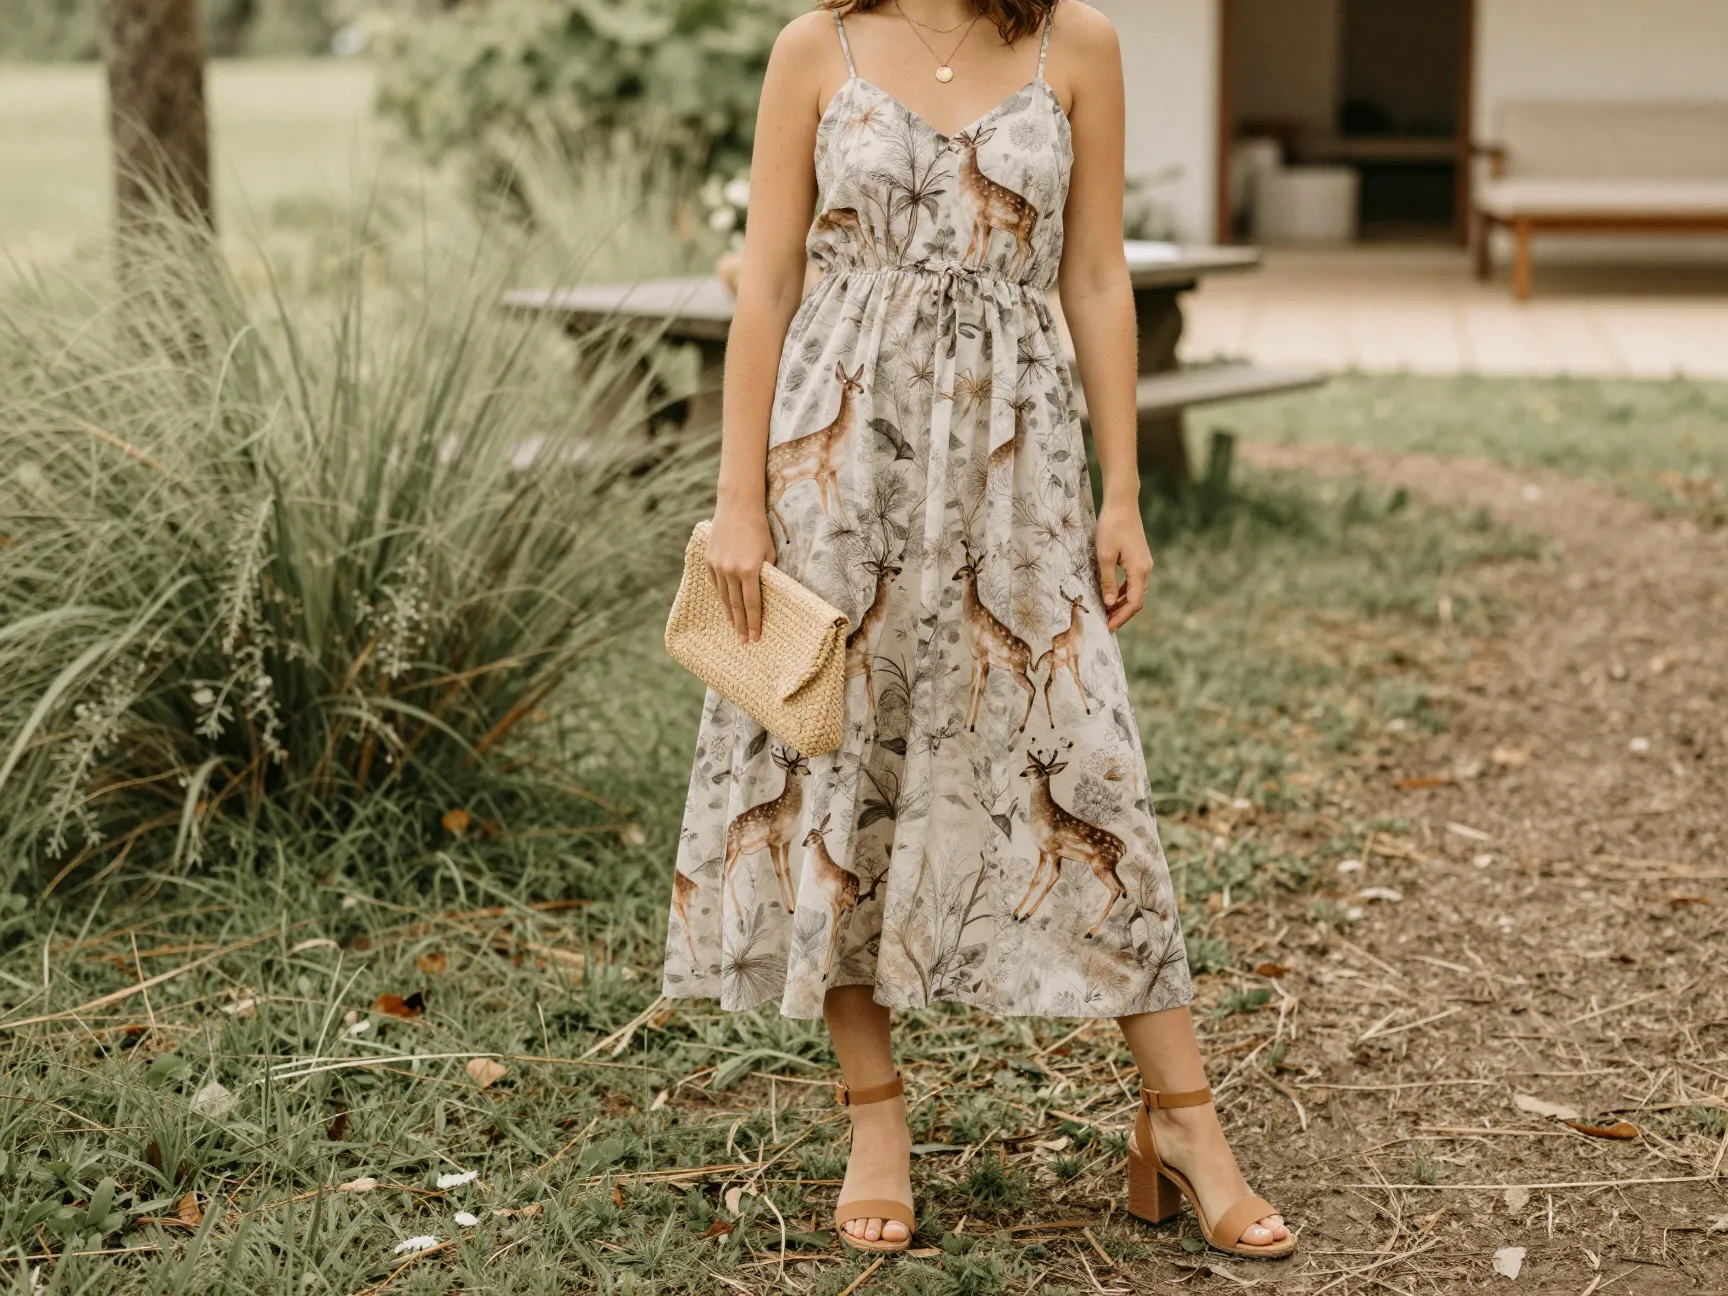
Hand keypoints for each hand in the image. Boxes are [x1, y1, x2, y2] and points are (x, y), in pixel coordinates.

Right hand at [706, 503, 776, 642]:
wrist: (737, 507)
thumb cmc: (759, 529)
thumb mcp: (769, 553)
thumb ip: (767, 574)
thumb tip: (764, 594)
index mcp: (749, 570)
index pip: (752, 604)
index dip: (754, 623)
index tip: (755, 637)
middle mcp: (731, 571)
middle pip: (736, 605)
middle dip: (741, 626)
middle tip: (744, 642)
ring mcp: (717, 566)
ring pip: (724, 597)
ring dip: (730, 614)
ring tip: (734, 628)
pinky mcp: (709, 560)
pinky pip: (715, 583)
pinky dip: (721, 596)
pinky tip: (725, 606)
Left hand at [1095, 499, 1152, 631]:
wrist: (1122, 504)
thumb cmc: (1111, 527)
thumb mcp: (1104, 555)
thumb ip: (1107, 581)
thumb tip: (1109, 604)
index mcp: (1139, 570)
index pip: (1133, 602)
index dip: (1121, 617)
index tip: (1109, 627)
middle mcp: (1146, 569)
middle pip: (1137, 600)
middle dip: (1122, 614)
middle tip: (1107, 624)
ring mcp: (1144, 563)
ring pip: (1136, 591)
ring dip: (1122, 604)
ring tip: (1107, 613)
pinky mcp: (1139, 558)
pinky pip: (1133, 581)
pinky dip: (1124, 592)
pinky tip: (1112, 596)